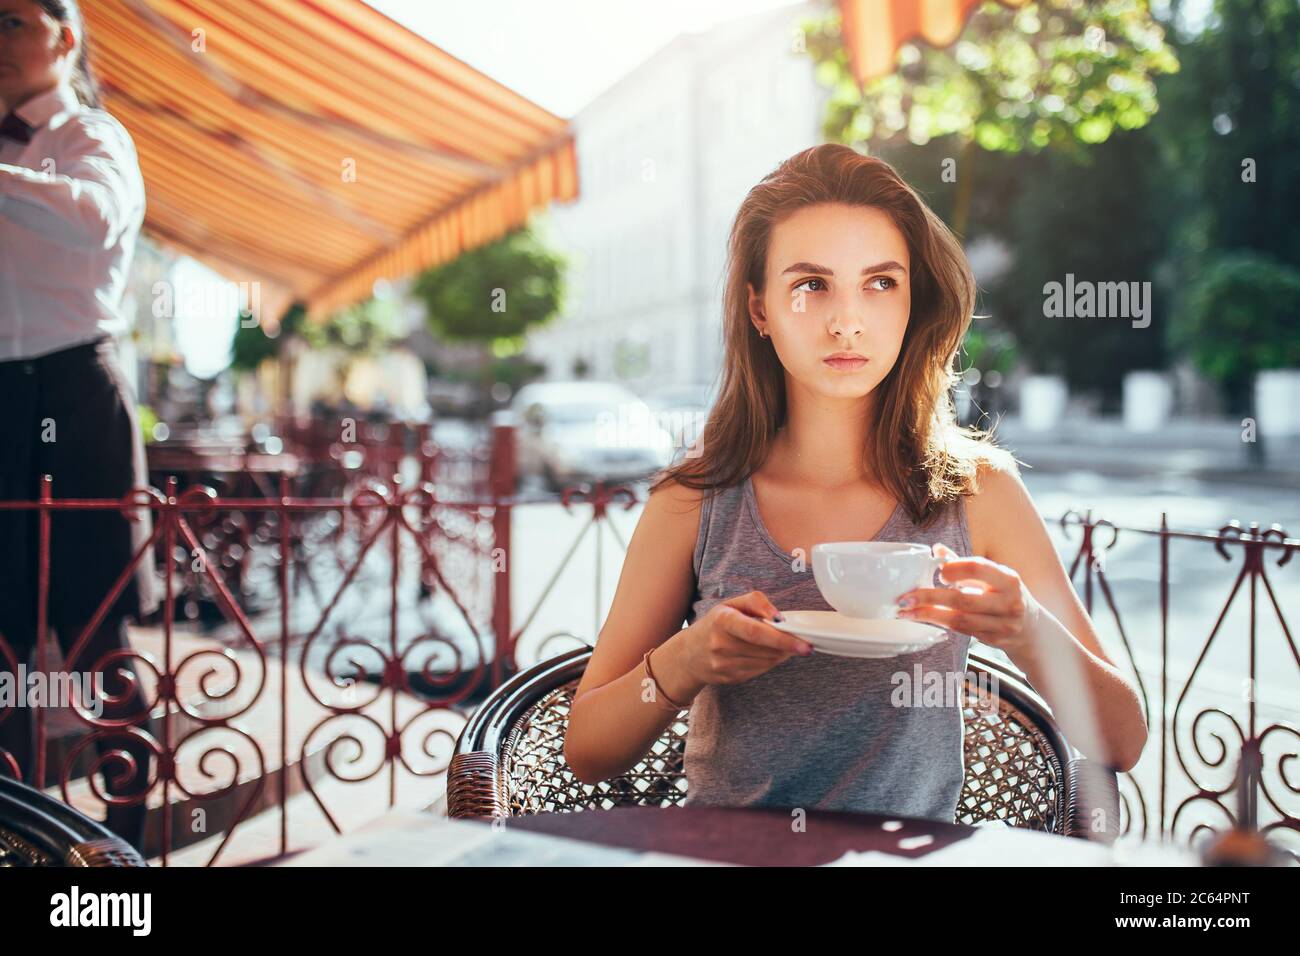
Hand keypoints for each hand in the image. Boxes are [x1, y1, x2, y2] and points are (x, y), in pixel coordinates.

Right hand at [677, 590, 812, 686]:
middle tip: (802, 643)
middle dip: (788, 648)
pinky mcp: (730, 678)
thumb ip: (757, 602)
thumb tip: (779, 617)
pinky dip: (769, 663)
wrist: (689, 654)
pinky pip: (759, 671)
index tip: (804, 644)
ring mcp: (724, 665)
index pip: (756, 632)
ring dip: (780, 655)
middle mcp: (721, 645)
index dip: (782, 639)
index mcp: (722, 621)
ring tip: (782, 646)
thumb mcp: (731, 604)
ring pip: (766, 663)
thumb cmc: (715, 624)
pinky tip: (767, 654)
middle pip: (766, 650)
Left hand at [895, 543, 1040, 652]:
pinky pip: (961, 631)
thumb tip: (935, 549)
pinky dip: (939, 623)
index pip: (978, 569)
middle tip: (905, 597)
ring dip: (929, 615)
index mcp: (1009, 579)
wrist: (1032, 630)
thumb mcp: (994, 577)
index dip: (954, 569)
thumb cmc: (1006, 595)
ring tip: (905, 611)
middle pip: (963, 600)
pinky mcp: (992, 641)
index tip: (937, 572)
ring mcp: (1002, 625)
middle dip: (930, 597)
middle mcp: (1008, 603)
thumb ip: (964, 564)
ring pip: (959, 620)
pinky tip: (922, 617)